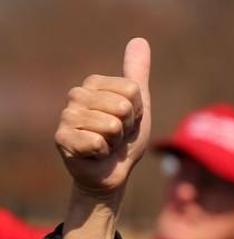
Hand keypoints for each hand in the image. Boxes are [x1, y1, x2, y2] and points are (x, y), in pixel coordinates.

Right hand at [56, 37, 150, 199]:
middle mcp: (77, 95)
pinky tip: (95, 155)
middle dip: (127, 128)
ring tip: (106, 145)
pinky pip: (98, 142)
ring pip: (111, 126)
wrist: (112, 172)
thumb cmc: (125, 139)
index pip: (132, 91)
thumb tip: (139, 40)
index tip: (127, 122)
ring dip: (115, 143)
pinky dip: (103, 154)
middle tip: (116, 137)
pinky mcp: (62, 138)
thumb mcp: (138, 105)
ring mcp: (67, 116)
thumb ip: (137, 74)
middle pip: (123, 107)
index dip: (137, 112)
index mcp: (94, 83)